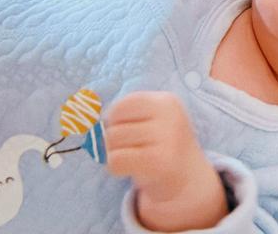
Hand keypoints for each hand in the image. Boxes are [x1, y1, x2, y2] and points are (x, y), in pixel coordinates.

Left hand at [106, 91, 227, 230]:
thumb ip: (127, 114)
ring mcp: (165, 139)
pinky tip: (132, 169)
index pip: (123, 104)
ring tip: (133, 157)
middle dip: (114, 139)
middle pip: (113, 124)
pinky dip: (116, 168)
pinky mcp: (158, 163)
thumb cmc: (162, 144)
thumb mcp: (153, 119)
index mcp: (166, 101)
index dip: (115, 119)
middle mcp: (169, 116)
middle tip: (132, 148)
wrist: (187, 176)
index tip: (126, 129)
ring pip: (112, 141)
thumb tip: (90, 120)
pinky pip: (115, 161)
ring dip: (115, 153)